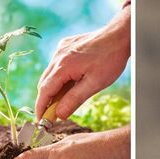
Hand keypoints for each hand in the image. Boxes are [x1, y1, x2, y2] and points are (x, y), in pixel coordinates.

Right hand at [35, 6, 130, 120]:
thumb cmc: (110, 60)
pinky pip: (57, 65)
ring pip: (50, 74)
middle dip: (46, 100)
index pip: (45, 91)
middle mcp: (58, 56)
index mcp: (63, 66)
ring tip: (62, 102)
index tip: (40, 121)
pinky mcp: (66, 45)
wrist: (119, 36)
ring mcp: (61, 49)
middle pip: (44, 83)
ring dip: (53, 89)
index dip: (41, 108)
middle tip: (52, 116)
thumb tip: (59, 115)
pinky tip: (70, 84)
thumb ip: (74, 100)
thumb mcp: (94, 84)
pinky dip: (59, 77)